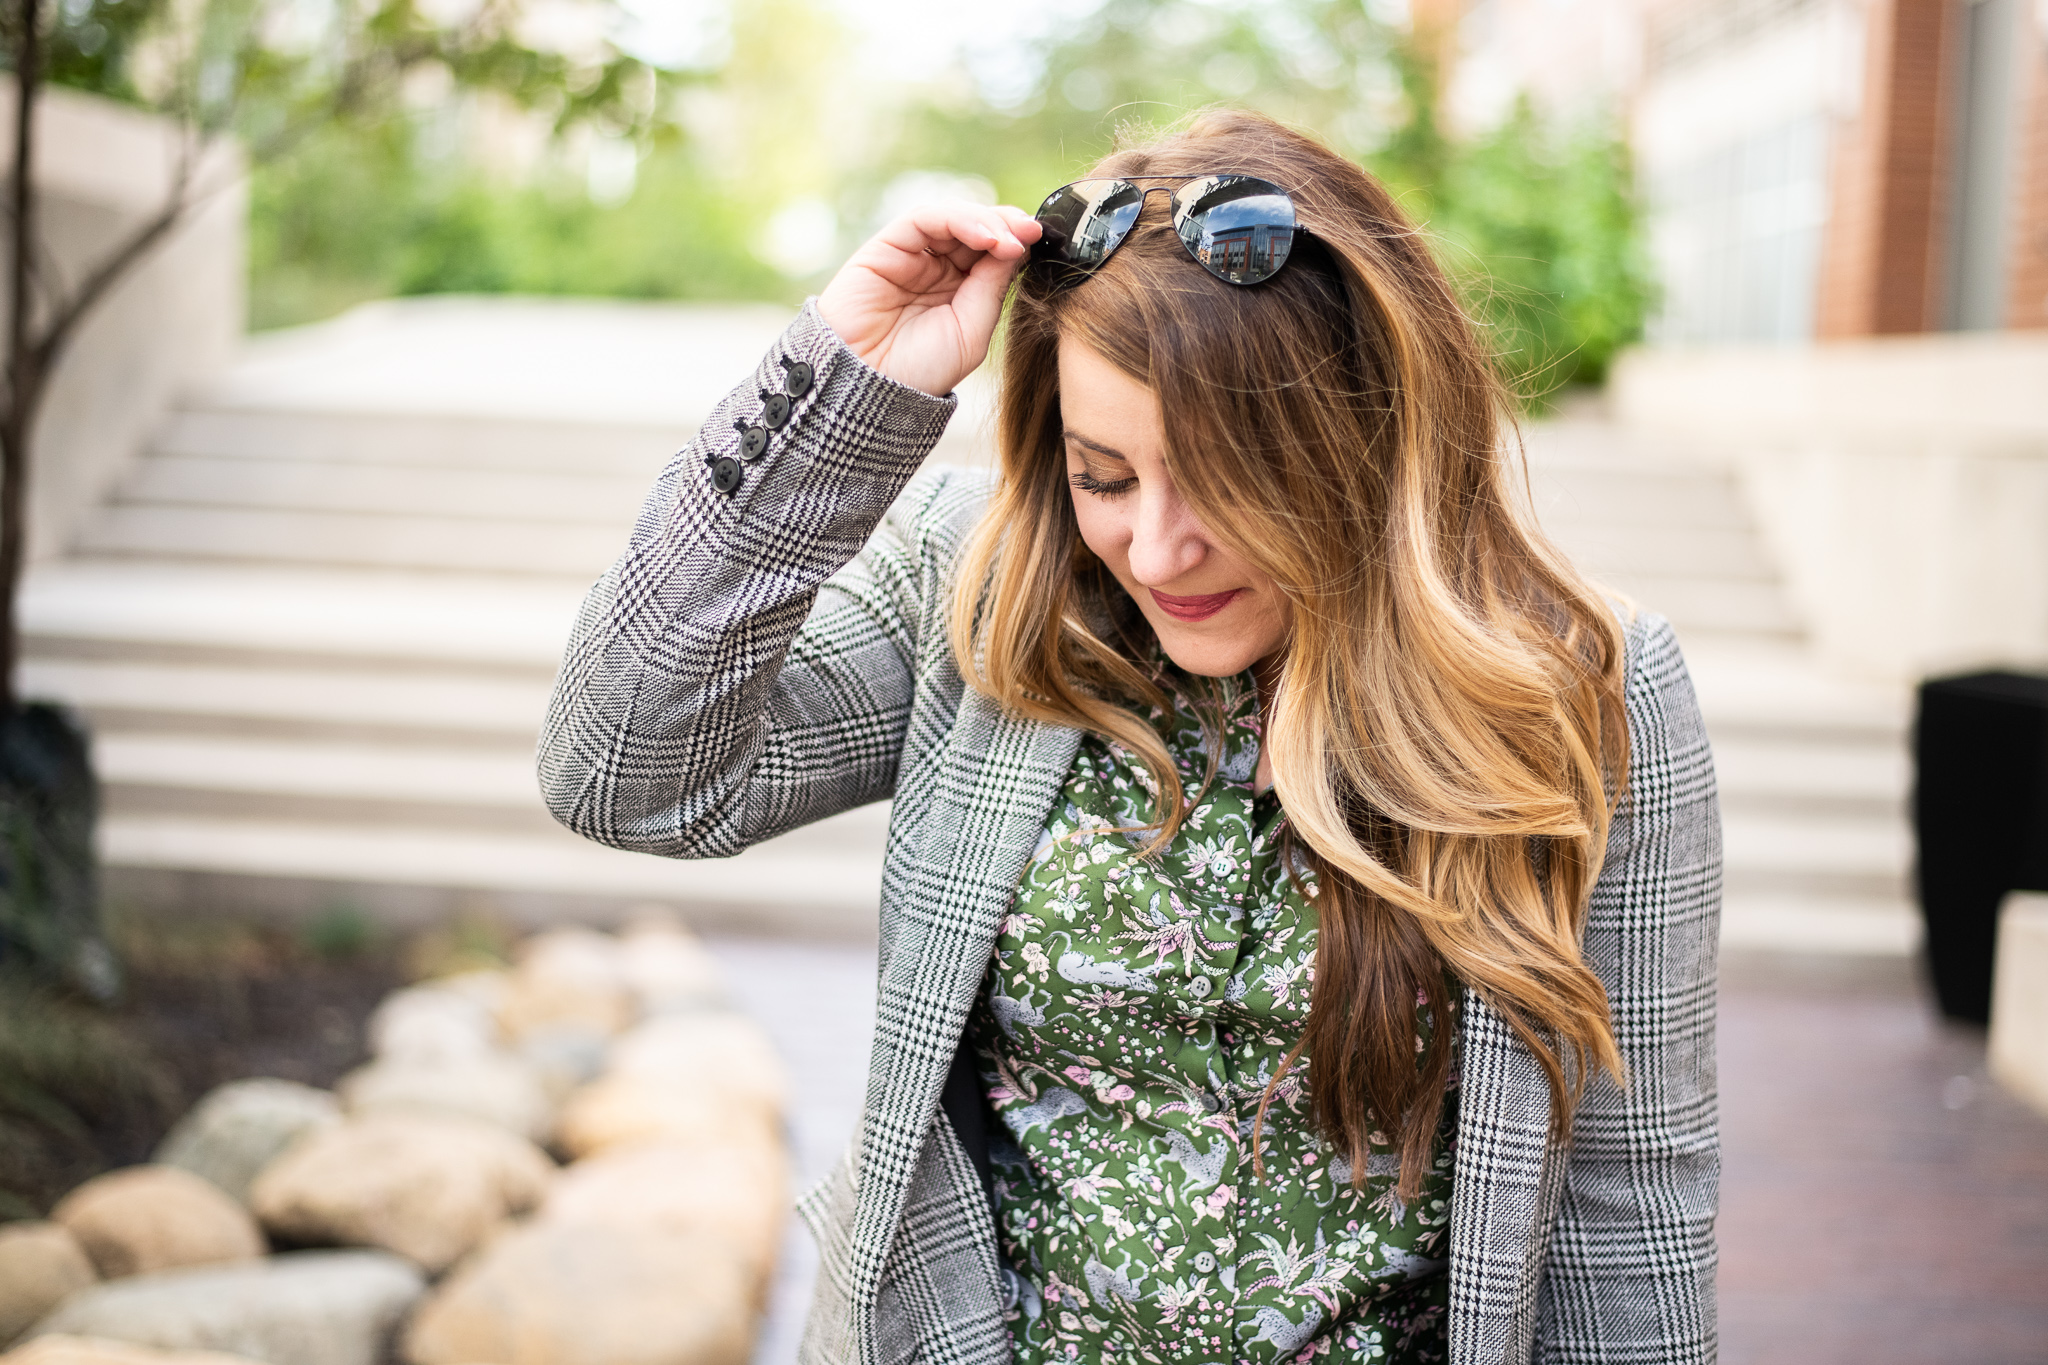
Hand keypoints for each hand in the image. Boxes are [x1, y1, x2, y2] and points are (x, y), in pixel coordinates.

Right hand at [817, 202, 1042, 397]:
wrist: (868, 387)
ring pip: (955, 218)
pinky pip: (925, 219)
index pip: (994, 252)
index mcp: (960, 291)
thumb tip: (1018, 244)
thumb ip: (992, 287)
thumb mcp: (972, 330)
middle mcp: (937, 269)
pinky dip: (958, 219)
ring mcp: (913, 256)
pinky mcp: (887, 246)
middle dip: (1008, 226)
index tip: (1043, 243)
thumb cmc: (920, 371)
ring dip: (987, 221)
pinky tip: (985, 237)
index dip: (1018, 242)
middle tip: (1031, 233)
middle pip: (978, 228)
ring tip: (1008, 240)